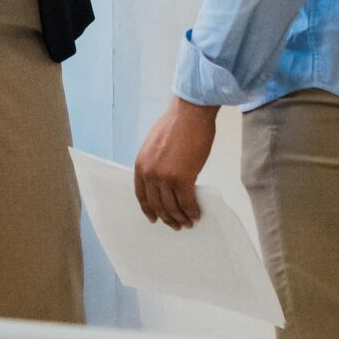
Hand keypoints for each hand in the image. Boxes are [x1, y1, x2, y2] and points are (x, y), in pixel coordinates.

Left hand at [133, 98, 218, 228]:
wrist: (190, 113)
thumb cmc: (176, 124)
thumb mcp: (155, 144)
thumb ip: (155, 163)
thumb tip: (164, 177)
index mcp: (141, 164)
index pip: (141, 195)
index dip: (148, 209)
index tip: (154, 218)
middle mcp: (150, 173)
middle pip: (157, 204)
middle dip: (167, 218)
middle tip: (176, 225)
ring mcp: (165, 177)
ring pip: (172, 206)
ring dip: (181, 218)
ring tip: (188, 223)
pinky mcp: (183, 178)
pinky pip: (187, 202)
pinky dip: (192, 211)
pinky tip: (197, 214)